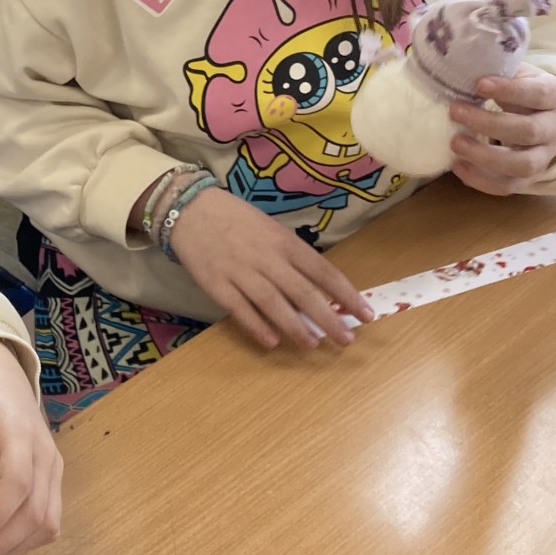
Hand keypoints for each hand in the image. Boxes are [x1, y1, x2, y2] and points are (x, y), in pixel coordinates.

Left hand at [0, 339, 61, 554]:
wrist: (5, 382)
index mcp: (19, 435)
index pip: (18, 484)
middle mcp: (46, 455)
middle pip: (36, 511)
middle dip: (3, 538)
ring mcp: (56, 469)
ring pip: (48, 522)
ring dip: (17, 542)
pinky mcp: (56, 480)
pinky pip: (51, 519)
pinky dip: (29, 536)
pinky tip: (3, 534)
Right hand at [168, 186, 372, 351]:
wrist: (190, 209)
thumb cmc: (237, 220)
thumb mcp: (272, 230)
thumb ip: (292, 257)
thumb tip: (320, 291)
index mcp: (285, 242)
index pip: (323, 271)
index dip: (346, 294)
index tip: (365, 314)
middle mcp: (266, 258)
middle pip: (303, 292)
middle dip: (328, 318)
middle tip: (347, 340)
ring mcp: (240, 272)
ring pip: (274, 303)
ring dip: (295, 327)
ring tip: (312, 345)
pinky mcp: (216, 284)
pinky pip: (240, 309)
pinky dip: (257, 326)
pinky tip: (272, 342)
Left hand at [448, 64, 555, 194]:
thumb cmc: (527, 92)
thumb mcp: (521, 74)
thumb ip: (499, 71)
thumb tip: (460, 65)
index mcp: (553, 96)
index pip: (536, 94)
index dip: (509, 90)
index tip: (479, 83)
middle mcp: (553, 128)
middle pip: (527, 131)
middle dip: (489, 124)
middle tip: (454, 111)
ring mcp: (544, 157)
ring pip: (522, 165)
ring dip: (485, 156)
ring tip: (454, 143)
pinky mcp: (529, 178)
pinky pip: (508, 186)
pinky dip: (481, 181)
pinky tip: (457, 166)